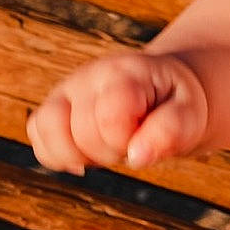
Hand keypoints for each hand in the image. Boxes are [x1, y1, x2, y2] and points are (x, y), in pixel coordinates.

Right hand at [26, 50, 210, 175]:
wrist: (163, 88)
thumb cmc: (176, 103)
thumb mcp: (190, 114)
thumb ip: (172, 131)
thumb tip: (138, 156)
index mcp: (124, 73)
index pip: (109, 119)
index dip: (129, 142)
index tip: (147, 136)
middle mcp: (87, 76)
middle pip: (82, 134)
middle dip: (113, 151)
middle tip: (134, 140)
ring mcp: (65, 90)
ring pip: (48, 132)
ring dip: (81, 155)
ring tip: (109, 146)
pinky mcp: (53, 107)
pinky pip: (39, 139)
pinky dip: (60, 156)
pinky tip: (88, 154)